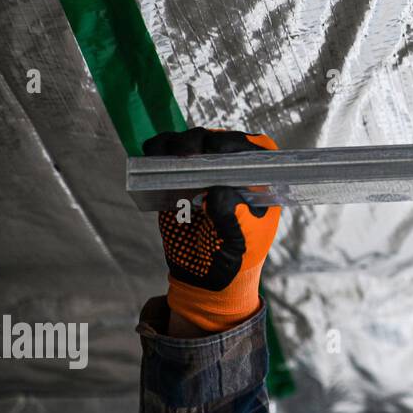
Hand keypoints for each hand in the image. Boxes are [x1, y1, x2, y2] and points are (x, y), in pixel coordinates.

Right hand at [141, 128, 281, 333]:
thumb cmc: (237, 254)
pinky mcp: (180, 173)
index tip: (215, 153)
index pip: (254, 149)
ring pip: (192, 141)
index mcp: (261, 178)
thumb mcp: (242, 240)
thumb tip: (218, 191)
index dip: (234, 145)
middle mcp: (236, 166)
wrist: (209, 273)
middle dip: (200, 143)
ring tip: (166, 159)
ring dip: (177, 145)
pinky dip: (158, 150)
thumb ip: (234, 217)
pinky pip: (168, 153)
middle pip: (219, 139)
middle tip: (185, 156)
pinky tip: (152, 157)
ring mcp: (207, 166)